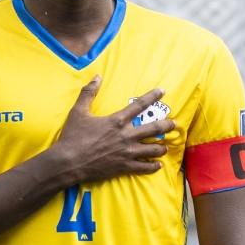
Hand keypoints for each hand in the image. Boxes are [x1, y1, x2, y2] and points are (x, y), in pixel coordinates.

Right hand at [50, 75, 175, 184]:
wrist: (69, 161)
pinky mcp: (125, 166)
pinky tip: (157, 164)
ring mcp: (127, 152)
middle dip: (167, 125)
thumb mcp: (78, 111)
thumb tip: (97, 76)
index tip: (163, 92)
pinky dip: (154, 166)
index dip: (152, 97)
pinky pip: (146, 167)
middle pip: (154, 128)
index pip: (139, 105)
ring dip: (161, 147)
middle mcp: (126, 135)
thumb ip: (88, 92)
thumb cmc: (73, 136)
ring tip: (164, 146)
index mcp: (117, 120)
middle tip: (174, 123)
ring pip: (154, 149)